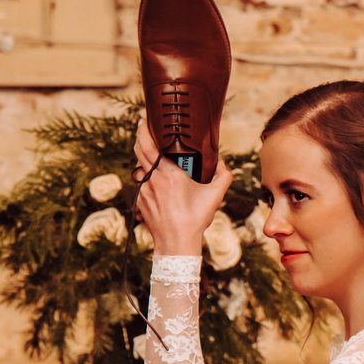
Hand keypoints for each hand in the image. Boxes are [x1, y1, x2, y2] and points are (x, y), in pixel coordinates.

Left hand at [132, 115, 233, 254]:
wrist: (176, 243)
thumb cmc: (195, 219)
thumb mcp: (215, 196)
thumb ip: (223, 176)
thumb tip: (223, 164)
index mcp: (169, 174)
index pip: (149, 145)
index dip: (144, 129)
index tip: (145, 119)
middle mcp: (153, 179)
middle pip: (139, 150)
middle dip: (141, 136)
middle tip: (146, 127)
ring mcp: (144, 190)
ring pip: (140, 166)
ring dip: (145, 158)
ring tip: (154, 154)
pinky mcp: (140, 200)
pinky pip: (141, 182)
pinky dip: (147, 176)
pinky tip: (156, 179)